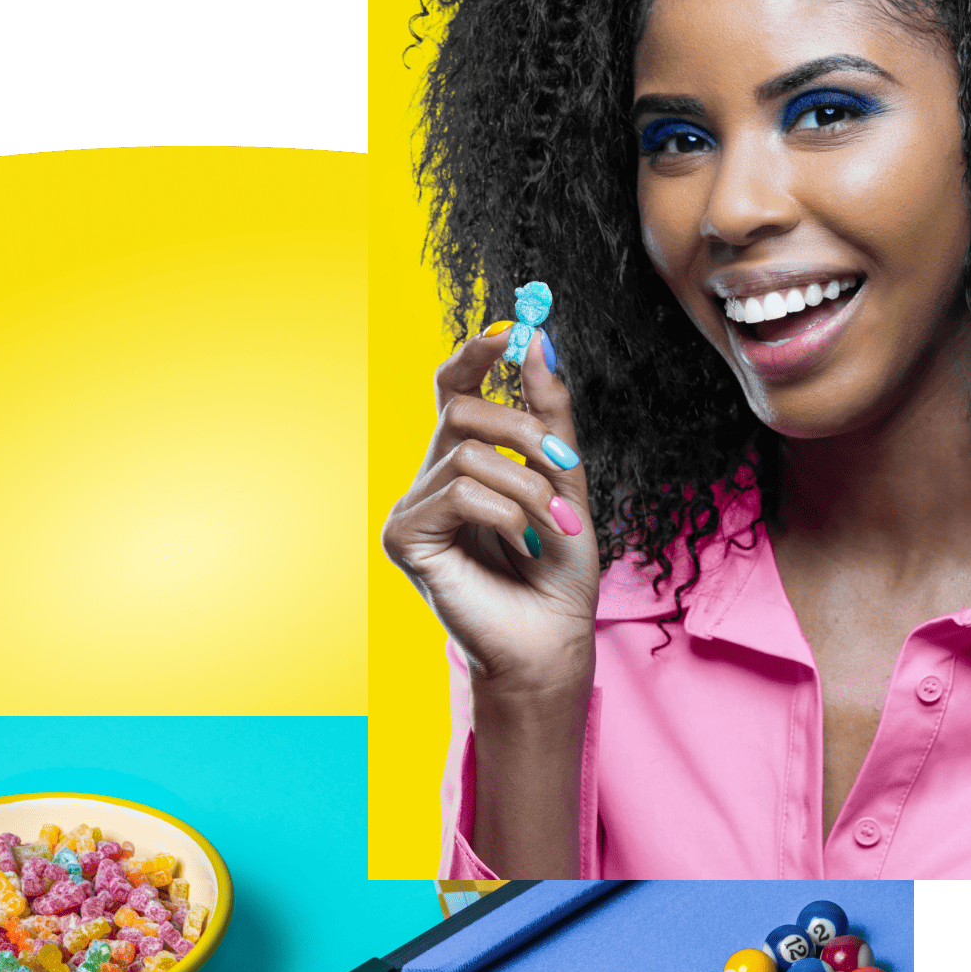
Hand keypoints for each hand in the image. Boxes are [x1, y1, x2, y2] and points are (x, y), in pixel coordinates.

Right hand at [381, 327, 598, 697]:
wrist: (551, 641)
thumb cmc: (557, 573)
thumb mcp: (566, 479)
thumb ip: (550, 413)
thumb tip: (536, 339)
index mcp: (467, 464)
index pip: (455, 391)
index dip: (475, 356)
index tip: (509, 330)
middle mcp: (433, 481)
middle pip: (461, 410)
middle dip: (522, 429)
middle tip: (566, 462)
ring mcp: (414, 510)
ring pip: (466, 452)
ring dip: (525, 483)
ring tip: (553, 524)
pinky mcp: (405, 539)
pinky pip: (455, 492)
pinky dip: (501, 510)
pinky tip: (518, 541)